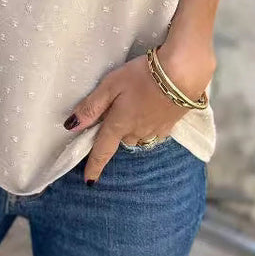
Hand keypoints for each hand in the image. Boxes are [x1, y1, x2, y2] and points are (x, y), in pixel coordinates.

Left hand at [63, 43, 215, 184]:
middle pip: (120, 139)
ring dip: (132, 127)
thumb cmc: (142, 76)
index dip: (94, 166)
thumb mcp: (111, 85)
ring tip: (135, 105)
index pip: (102, 151)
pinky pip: (153, 132)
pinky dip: (148, 124)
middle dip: (115, 131)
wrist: (183, 73)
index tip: (89, 181)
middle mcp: (136, 133)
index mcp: (119, 125)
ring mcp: (155, 131)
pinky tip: (152, 109)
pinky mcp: (170, 125)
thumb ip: (92, 106)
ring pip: (137, 136)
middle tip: (116, 109)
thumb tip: (71, 126)